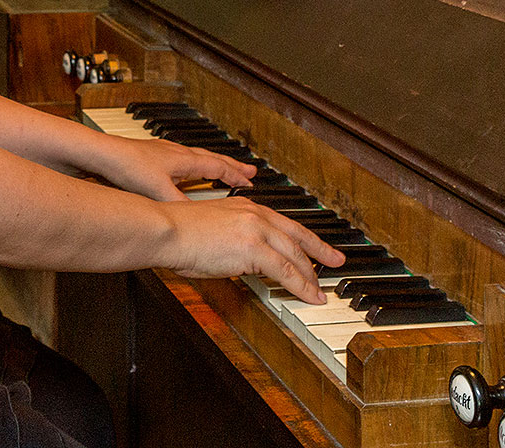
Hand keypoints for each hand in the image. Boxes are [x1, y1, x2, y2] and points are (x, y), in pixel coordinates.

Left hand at [93, 134, 256, 201]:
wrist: (103, 154)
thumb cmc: (129, 167)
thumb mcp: (159, 191)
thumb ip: (180, 206)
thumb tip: (198, 220)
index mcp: (184, 160)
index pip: (218, 166)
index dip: (236, 176)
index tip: (251, 182)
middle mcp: (178, 153)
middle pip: (213, 158)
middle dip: (232, 166)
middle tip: (249, 170)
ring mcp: (166, 152)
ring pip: (198, 157)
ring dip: (214, 163)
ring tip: (222, 169)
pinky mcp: (153, 156)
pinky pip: (183, 159)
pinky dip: (193, 165)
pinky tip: (186, 171)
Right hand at [156, 197, 343, 304]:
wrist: (168, 230)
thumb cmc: (179, 234)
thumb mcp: (214, 231)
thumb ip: (235, 243)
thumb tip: (245, 263)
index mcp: (247, 208)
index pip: (286, 224)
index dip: (306, 238)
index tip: (320, 247)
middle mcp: (256, 214)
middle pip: (297, 237)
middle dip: (320, 252)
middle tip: (336, 262)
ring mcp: (256, 230)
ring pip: (295, 256)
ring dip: (311, 276)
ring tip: (321, 291)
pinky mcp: (253, 248)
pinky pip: (285, 271)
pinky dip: (302, 286)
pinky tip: (311, 296)